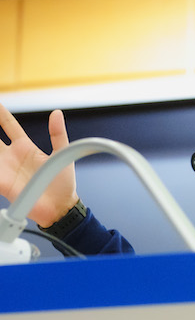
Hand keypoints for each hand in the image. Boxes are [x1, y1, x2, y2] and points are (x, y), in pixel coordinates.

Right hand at [0, 104, 78, 226]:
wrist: (60, 206)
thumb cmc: (62, 183)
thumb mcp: (62, 154)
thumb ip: (57, 134)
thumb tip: (57, 113)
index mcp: (25, 147)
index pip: (8, 125)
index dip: (0, 114)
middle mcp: (11, 156)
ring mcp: (3, 168)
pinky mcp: (1, 182)